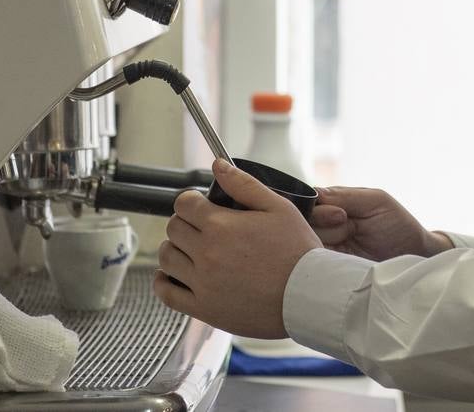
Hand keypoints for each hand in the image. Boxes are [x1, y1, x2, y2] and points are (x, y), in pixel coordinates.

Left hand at [153, 158, 321, 337]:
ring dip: (175, 249)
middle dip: (184, 222)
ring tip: (192, 250)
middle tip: (202, 227)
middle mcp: (206, 254)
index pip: (184, 204)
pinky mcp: (204, 308)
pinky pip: (167, 294)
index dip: (191, 201)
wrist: (309, 296)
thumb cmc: (298, 252)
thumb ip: (244, 185)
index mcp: (222, 226)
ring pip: (166, 258)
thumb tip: (218, 166)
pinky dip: (164, 282)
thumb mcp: (279, 208)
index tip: (200, 205)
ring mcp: (203, 283)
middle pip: (173, 228)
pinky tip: (175, 276)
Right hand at [309, 186, 452, 261]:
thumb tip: (314, 193)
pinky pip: (314, 266)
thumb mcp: (375, 201)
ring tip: (350, 245)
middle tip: (349, 228)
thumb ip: (344, 195)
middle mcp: (325, 226)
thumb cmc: (398, 224)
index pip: (308, 203)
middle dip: (325, 226)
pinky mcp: (329, 270)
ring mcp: (326, 248)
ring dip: (326, 245)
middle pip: (304, 224)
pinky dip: (323, 263)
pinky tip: (339, 261)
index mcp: (334, 205)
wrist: (414, 257)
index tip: (341, 215)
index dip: (321, 210)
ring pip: (306, 244)